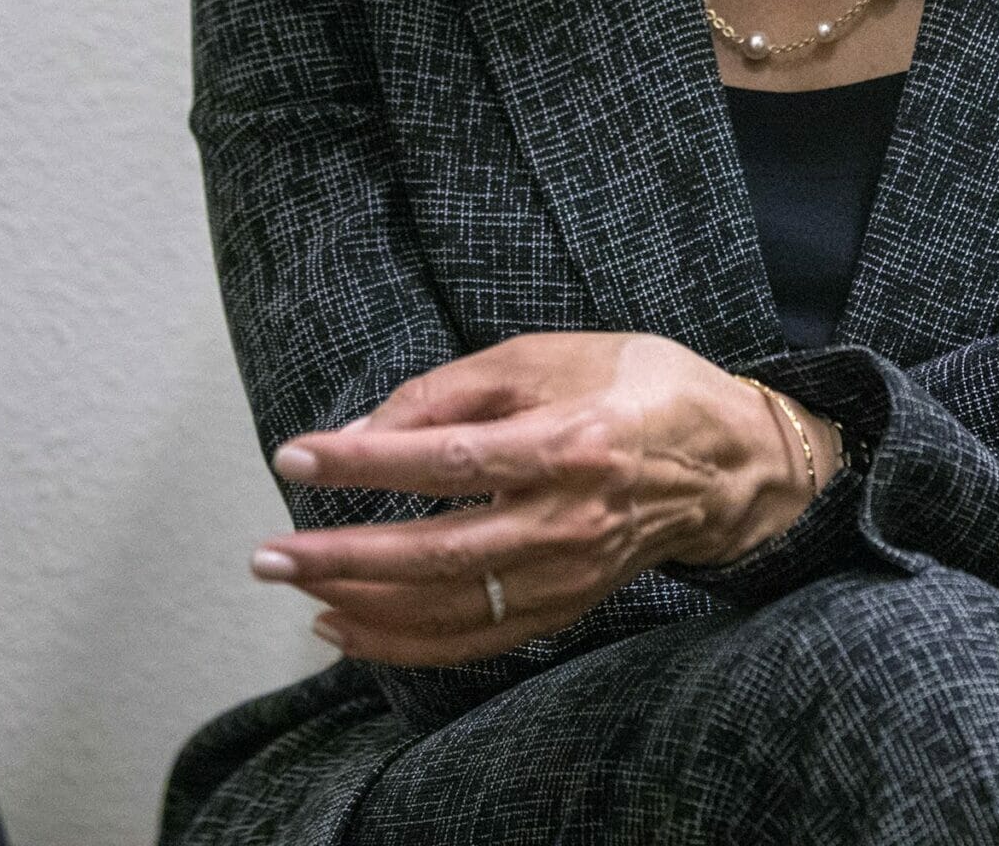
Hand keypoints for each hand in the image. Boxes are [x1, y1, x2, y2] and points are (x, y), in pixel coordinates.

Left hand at [247, 332, 839, 665]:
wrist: (730, 461)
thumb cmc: (638, 387)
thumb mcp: (550, 354)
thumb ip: (456, 386)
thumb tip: (367, 426)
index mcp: (569, 441)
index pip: (449, 458)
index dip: (367, 460)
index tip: (299, 457)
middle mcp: (569, 518)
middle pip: (437, 551)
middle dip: (342, 555)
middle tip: (269, 553)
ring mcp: (569, 573)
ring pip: (449, 608)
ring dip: (362, 604)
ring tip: (297, 585)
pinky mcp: (567, 605)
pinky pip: (475, 639)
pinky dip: (405, 643)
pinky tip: (350, 625)